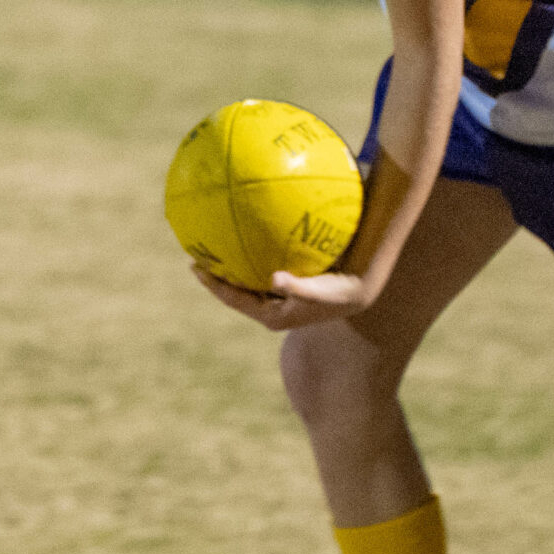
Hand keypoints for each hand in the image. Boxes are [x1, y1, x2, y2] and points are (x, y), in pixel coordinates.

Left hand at [191, 263, 370, 330]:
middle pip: (235, 293)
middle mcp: (272, 310)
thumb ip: (296, 287)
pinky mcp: (288, 290)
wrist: (358, 293)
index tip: (195, 267)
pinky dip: (251, 259)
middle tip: (196, 257)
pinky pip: (262, 274)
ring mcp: (279, 301)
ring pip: (247, 284)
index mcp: (272, 316)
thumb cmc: (338, 293)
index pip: (235, 299)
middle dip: (217, 276)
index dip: (214, 284)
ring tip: (215, 248)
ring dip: (232, 269)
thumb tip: (276, 279)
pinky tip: (250, 238)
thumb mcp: (317, 292)